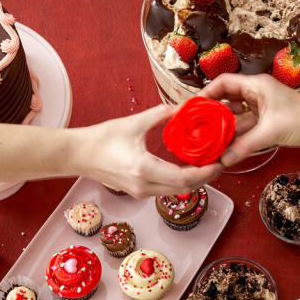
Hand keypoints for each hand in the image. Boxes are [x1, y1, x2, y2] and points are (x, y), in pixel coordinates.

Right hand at [72, 105, 221, 196]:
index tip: (220, 160)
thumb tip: (185, 106)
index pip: (184, 178)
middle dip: (206, 177)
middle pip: (185, 188)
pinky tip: (188, 167)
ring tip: (207, 162)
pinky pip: (166, 189)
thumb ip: (162, 115)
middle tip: (220, 161)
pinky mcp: (139, 193)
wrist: (79, 155)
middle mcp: (144, 186)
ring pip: (177, 191)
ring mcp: (141, 192)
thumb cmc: (102, 138)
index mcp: (144, 169)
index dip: (206, 172)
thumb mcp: (135, 122)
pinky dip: (181, 180)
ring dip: (194, 179)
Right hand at [200, 74, 299, 166]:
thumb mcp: (271, 132)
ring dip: (223, 129)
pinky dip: (236, 138)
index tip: (192, 108)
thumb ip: (245, 145)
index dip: (206, 93)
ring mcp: (261, 109)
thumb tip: (224, 159)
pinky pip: (245, 129)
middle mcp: (256, 94)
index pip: (223, 83)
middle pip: (226, 101)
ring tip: (207, 142)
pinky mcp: (267, 123)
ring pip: (235, 118)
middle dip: (211, 115)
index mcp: (256, 86)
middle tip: (195, 128)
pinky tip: (225, 149)